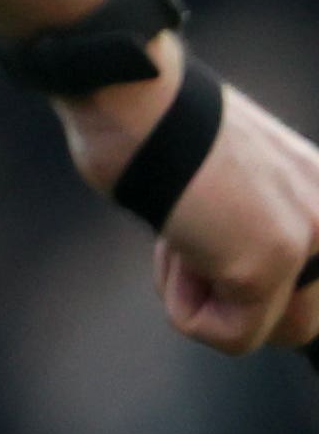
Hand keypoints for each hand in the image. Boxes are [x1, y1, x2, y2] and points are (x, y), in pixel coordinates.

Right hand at [63, 43, 318, 354]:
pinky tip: (173, 241)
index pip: (312, 293)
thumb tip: (243, 279)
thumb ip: (259, 222)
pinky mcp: (267, 266)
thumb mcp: (235, 181)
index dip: (251, 289)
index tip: (205, 241)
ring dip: (206, 302)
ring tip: (182, 237)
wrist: (133, 97)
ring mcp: (309, 242)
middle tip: (192, 240)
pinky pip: (230, 336)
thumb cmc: (156, 129)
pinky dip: (184, 306)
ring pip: (268, 335)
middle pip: (299, 325)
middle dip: (235, 302)